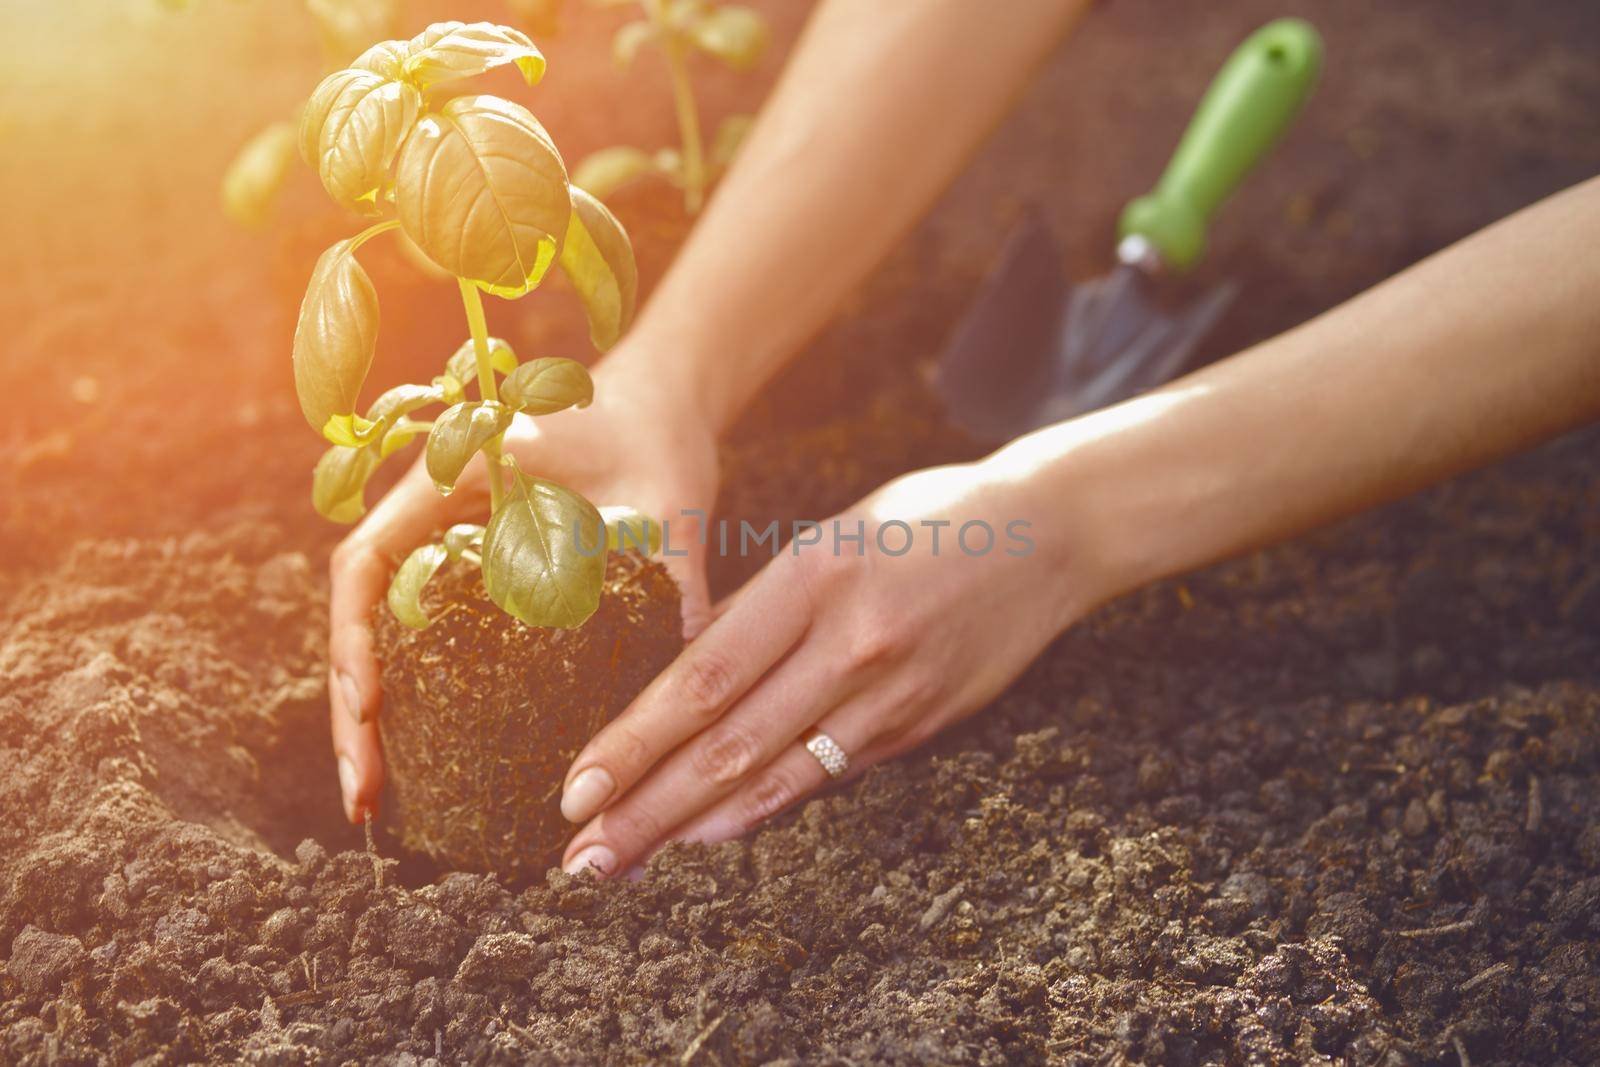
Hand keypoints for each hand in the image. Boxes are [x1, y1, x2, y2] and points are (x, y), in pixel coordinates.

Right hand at [328, 352, 719, 823]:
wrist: (660, 413)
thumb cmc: (655, 441)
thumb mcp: (663, 505)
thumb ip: (672, 574)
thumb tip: (692, 667)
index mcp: (450, 482)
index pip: (365, 563)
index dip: (355, 640)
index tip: (371, 707)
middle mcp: (428, 520)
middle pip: (358, 619)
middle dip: (352, 710)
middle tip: (363, 797)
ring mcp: (442, 554)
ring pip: (380, 640)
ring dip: (371, 717)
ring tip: (375, 800)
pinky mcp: (472, 584)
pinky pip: (423, 644)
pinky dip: (414, 701)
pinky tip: (422, 762)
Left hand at [556, 459, 1084, 876]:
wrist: (1049, 535)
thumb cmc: (927, 520)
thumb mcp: (831, 536)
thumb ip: (762, 606)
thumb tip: (686, 676)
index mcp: (813, 576)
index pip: (703, 677)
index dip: (634, 740)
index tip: (576, 787)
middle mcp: (849, 641)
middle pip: (728, 742)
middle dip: (645, 808)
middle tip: (581, 857)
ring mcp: (891, 691)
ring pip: (776, 775)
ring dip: (694, 826)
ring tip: (630, 861)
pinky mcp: (922, 723)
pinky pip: (828, 775)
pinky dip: (765, 808)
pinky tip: (714, 834)